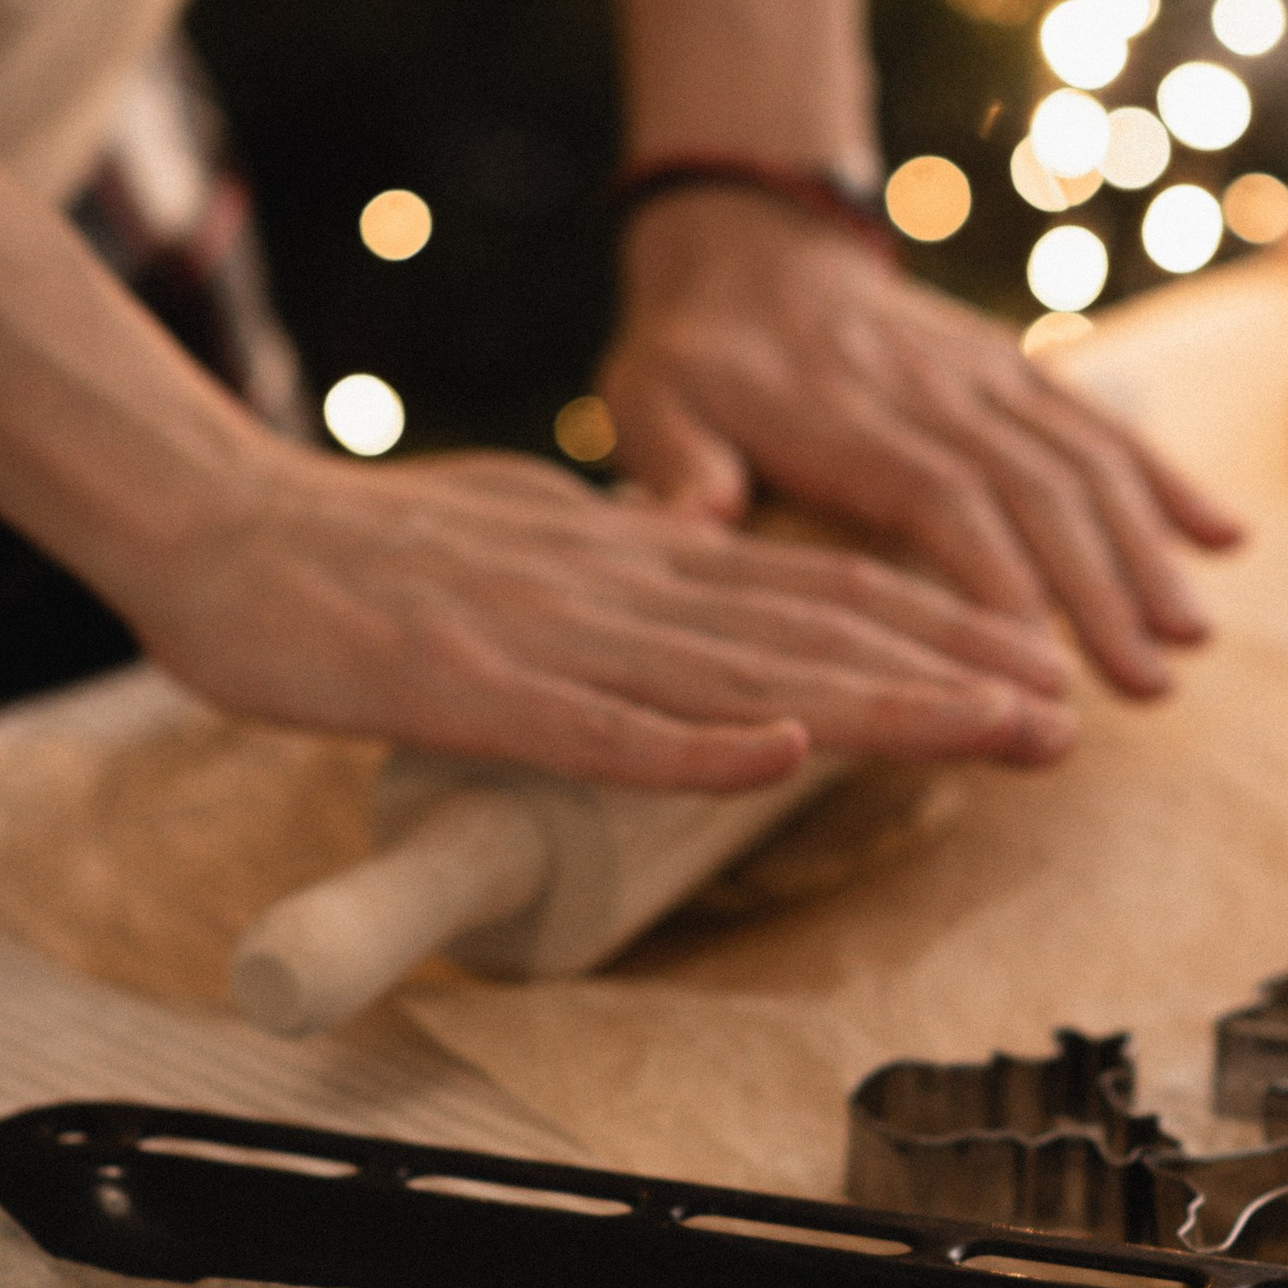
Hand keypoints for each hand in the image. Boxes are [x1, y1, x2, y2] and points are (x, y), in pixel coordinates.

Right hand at [107, 442, 1079, 787]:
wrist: (218, 528)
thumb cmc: (362, 555)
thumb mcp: (529, 546)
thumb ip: (619, 570)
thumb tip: (695, 581)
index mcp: (638, 560)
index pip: (819, 593)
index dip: (937, 630)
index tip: (1038, 669)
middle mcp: (622, 589)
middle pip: (816, 628)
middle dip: (954, 673)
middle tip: (1070, 711)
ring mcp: (550, 638)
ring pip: (741, 675)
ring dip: (880, 706)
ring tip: (995, 730)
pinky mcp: (467, 686)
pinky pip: (595, 727)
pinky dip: (690, 747)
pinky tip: (783, 759)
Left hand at [598, 189, 1244, 696]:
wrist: (751, 243)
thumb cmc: (694, 353)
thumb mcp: (648, 396)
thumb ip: (673, 461)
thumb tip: (688, 517)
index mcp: (840, 412)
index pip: (935, 492)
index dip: (995, 570)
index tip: (1038, 656)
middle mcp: (930, 389)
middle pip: (1031, 487)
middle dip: (1098, 585)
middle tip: (1147, 683)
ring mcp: (984, 373)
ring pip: (1081, 458)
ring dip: (1145, 547)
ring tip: (1192, 639)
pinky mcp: (1016, 367)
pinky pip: (1099, 421)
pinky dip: (1163, 479)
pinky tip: (1224, 541)